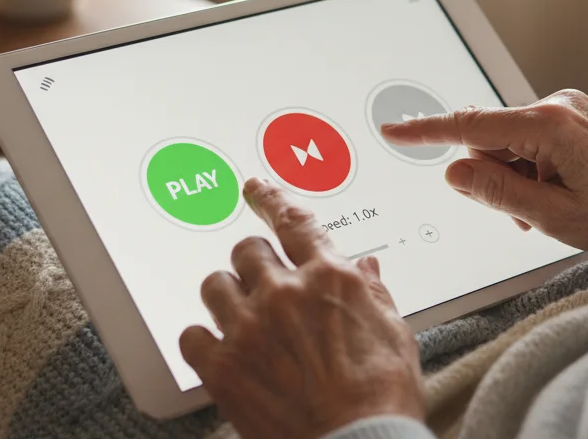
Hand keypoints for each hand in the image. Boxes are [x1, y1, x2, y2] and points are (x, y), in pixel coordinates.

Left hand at [180, 178, 424, 438]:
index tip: (255, 188)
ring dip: (228, 297)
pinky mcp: (222, 366)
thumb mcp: (395, 333)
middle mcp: (285, 293)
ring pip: (215, 285)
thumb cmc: (382, 398)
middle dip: (255, 265)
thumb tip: (366, 268)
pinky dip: (204, 341)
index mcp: (331, 278)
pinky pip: (192, 334)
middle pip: (247, 251)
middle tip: (263, 287)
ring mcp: (249, 327)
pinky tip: (221, 353)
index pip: (293, 221)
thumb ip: (373, 293)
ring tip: (243, 319)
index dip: (271, 199)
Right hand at [381, 89, 587, 262]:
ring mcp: (568, 108)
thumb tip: (454, 172)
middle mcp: (558, 105)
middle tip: (526, 213)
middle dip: (495, 177)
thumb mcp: (550, 217)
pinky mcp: (574, 117)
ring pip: (509, 144)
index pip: (470, 127)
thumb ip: (496, 193)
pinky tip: (557, 193)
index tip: (393, 131)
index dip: (426, 132)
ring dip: (516, 178)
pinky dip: (531, 169)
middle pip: (490, 139)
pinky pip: (530, 141)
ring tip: (549, 208)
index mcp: (550, 125)